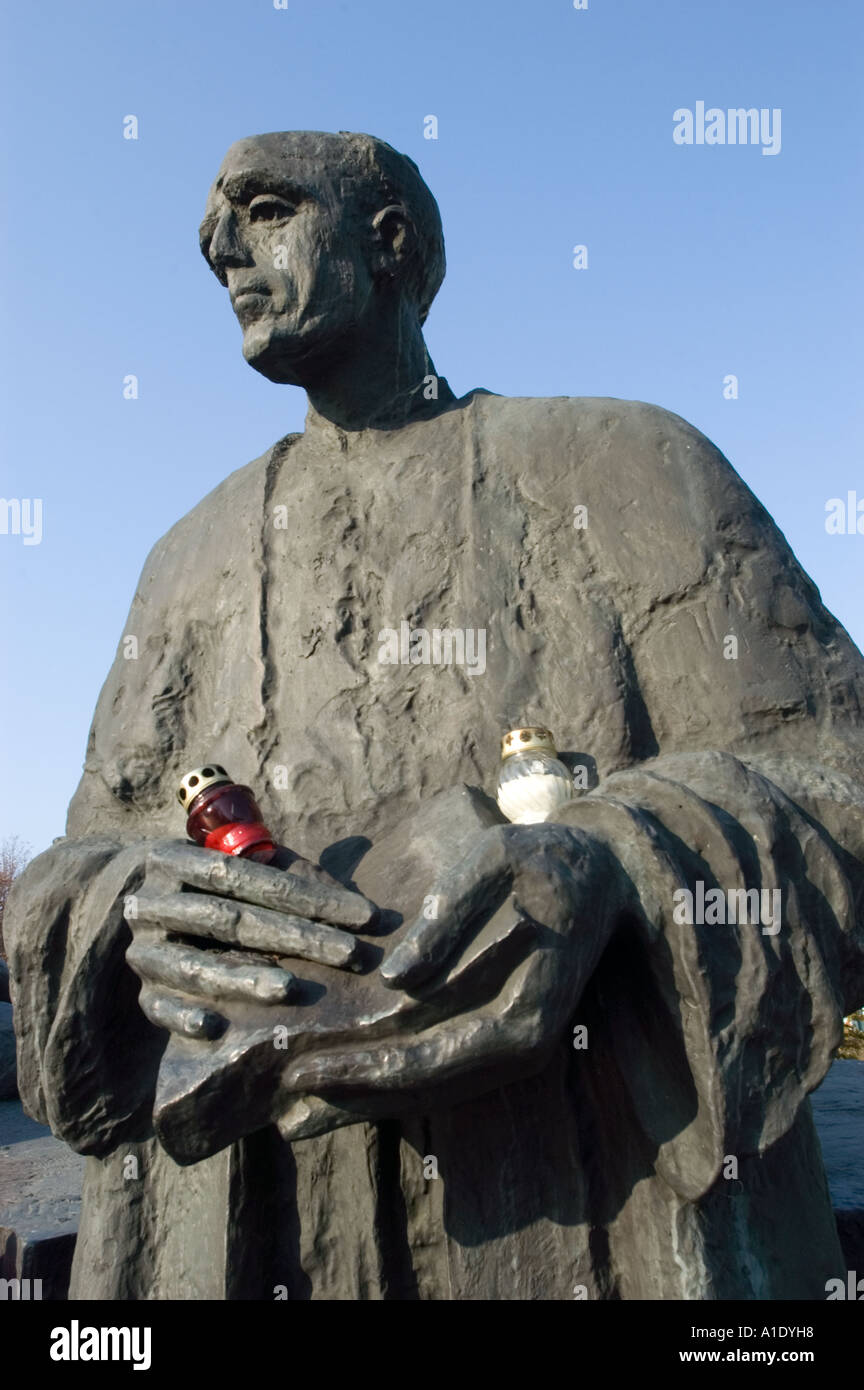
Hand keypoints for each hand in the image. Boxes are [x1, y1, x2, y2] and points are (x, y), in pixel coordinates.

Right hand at [125, 839, 377, 1040]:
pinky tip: (214, 1028)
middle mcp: (154, 901)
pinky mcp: (141, 991)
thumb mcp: (245, 866)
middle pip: (230, 920)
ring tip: (290, 988)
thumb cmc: (215, 884)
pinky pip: (157, 1007)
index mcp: (178, 859)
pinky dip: (183, 1017)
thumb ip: (296, 876)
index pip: (250, 875)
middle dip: (296, 936)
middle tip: (351, 954)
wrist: (124, 903)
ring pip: (195, 965)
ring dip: (243, 978)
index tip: (365, 916)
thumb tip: (366, 908)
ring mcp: (144, 948)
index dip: (308, 895)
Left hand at [276, 820, 632, 1129]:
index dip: (365, 1071)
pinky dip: (396, 1084)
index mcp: (523, 1014)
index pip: (430, 1059)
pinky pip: (446, 1072)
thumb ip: (448, 918)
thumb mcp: (493, 863)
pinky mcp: (506, 1040)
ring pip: (433, 1092)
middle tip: (286, 1104)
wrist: (602, 873)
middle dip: (354, 1097)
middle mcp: (523, 1048)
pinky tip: (351, 1084)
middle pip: (426, 1089)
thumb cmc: (540, 860)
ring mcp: (517, 1050)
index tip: (304, 1068)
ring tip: (304, 1112)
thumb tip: (394, 981)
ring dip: (370, 1102)